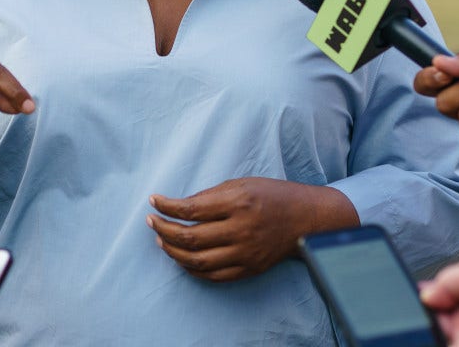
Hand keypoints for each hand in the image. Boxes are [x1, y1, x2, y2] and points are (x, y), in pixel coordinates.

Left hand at [147, 177, 355, 282]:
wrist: (306, 219)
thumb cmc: (272, 195)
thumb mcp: (242, 183)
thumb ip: (210, 196)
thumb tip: (180, 207)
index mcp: (238, 203)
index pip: (191, 209)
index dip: (167, 206)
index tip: (154, 201)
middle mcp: (241, 230)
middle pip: (190, 237)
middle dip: (163, 230)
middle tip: (152, 222)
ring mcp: (245, 253)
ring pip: (197, 261)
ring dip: (173, 252)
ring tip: (162, 242)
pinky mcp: (249, 268)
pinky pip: (213, 275)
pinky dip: (193, 269)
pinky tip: (182, 258)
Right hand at [419, 258, 458, 346]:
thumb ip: (445, 281)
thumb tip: (424, 294)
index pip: (435, 297)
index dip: (422, 297)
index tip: (408, 297)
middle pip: (431, 319)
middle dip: (421, 315)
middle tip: (416, 312)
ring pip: (436, 336)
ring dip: (427, 330)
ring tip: (421, 324)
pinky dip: (436, 341)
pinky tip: (431, 336)